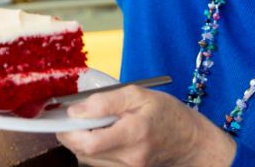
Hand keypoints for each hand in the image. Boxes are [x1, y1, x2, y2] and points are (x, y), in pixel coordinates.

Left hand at [56, 85, 237, 166]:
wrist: (189, 140)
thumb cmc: (167, 113)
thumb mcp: (138, 95)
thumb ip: (106, 101)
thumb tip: (76, 110)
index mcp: (134, 133)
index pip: (91, 141)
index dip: (71, 130)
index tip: (65, 114)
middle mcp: (130, 157)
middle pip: (84, 151)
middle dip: (70, 133)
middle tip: (69, 116)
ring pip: (87, 158)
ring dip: (78, 140)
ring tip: (85, 122)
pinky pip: (97, 162)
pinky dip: (90, 148)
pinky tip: (97, 133)